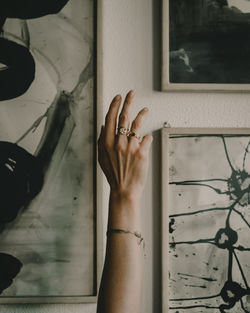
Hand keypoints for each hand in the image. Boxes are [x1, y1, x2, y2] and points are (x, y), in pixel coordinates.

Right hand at [98, 90, 151, 204]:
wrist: (123, 189)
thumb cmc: (113, 174)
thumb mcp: (102, 157)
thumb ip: (102, 140)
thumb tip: (104, 125)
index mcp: (106, 142)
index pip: (110, 118)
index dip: (114, 105)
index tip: (118, 97)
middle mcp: (118, 142)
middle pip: (123, 117)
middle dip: (127, 102)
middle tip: (131, 93)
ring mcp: (130, 147)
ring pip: (137, 124)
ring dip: (141, 114)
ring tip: (145, 109)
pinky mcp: (142, 153)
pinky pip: (147, 139)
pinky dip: (147, 137)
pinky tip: (147, 137)